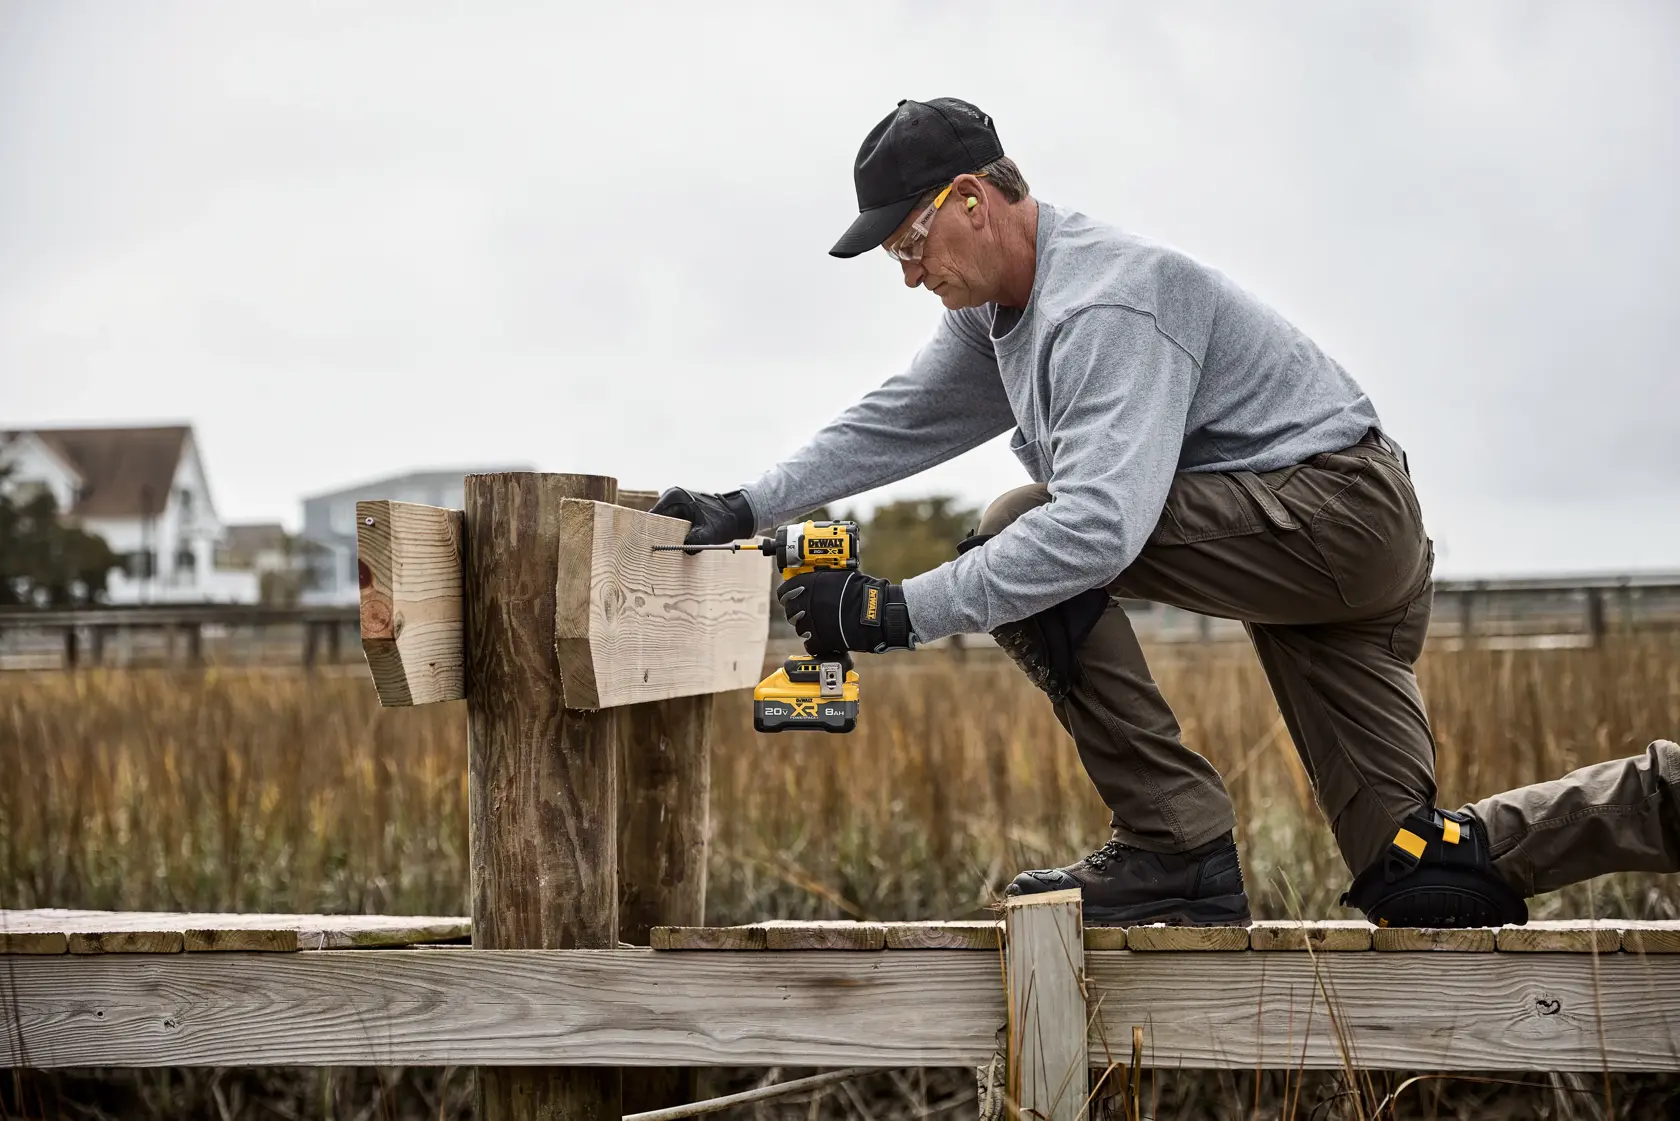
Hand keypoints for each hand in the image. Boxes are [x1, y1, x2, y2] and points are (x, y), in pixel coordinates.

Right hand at [649, 487, 755, 546]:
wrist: (737, 515)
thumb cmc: (724, 521)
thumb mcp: (709, 534)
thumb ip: (694, 541)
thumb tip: (682, 549)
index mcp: (675, 496)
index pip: (654, 516)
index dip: (652, 531)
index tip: (652, 545)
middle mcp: (672, 497)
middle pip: (657, 520)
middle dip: (661, 535)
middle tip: (663, 549)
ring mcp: (675, 502)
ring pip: (664, 524)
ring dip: (669, 535)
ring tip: (677, 545)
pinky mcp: (680, 510)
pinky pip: (671, 524)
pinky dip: (675, 534)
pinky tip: (682, 541)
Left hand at [778, 569, 915, 654]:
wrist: (878, 613)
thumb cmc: (865, 592)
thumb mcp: (842, 576)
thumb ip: (824, 578)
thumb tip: (813, 577)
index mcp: (812, 584)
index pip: (785, 590)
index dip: (786, 595)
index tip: (788, 597)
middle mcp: (808, 602)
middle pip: (791, 610)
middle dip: (797, 611)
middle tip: (807, 612)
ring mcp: (812, 622)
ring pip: (799, 628)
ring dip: (807, 627)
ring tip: (820, 625)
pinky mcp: (820, 640)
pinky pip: (809, 644)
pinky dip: (815, 643)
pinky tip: (823, 639)